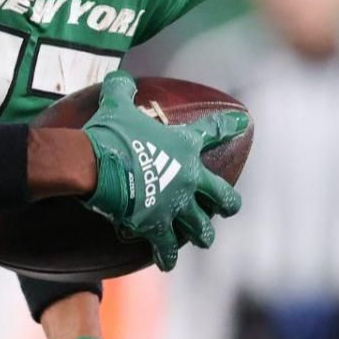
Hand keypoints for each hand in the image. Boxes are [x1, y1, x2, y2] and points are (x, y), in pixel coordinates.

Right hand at [80, 71, 247, 270]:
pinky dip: (168, 256)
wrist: (93, 164)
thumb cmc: (108, 134)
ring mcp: (176, 206)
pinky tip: (168, 261)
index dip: (230, 126)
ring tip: (201, 238)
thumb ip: (122, 90)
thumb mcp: (116, 105)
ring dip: (202, 234)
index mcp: (183, 146)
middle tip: (228, 206)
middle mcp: (188, 178)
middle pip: (223, 196)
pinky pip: (168, 249)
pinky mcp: (157, 227)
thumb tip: (119, 77)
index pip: (213, 132)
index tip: (245, 124)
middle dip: (228, 203)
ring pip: (202, 229)